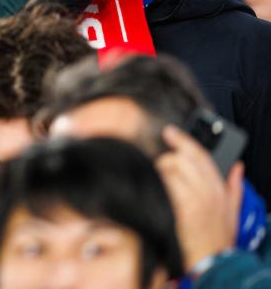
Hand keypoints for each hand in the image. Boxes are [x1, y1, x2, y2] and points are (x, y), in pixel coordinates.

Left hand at [155, 125, 243, 271]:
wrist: (214, 261)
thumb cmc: (219, 238)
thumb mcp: (233, 211)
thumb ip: (235, 187)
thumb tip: (238, 166)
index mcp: (221, 190)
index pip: (203, 157)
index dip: (187, 141)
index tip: (172, 132)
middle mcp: (210, 191)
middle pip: (188, 157)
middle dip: (173, 146)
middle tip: (162, 138)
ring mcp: (198, 198)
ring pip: (177, 167)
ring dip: (162, 164)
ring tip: (156, 169)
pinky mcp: (185, 208)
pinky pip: (169, 182)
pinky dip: (160, 177)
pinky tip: (155, 178)